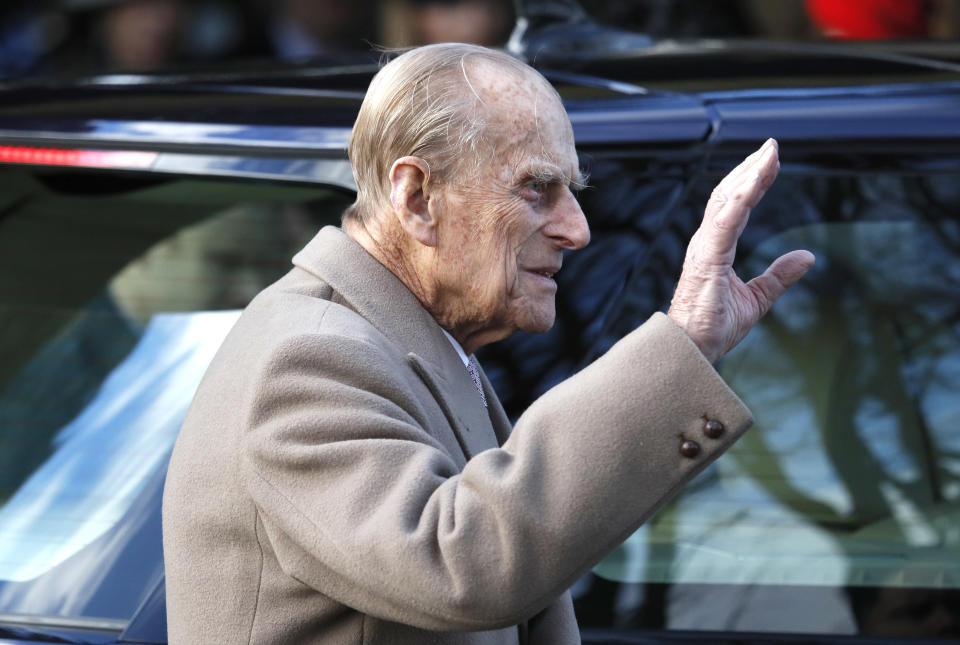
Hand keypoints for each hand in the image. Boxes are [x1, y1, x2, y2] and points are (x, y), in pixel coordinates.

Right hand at [667, 139, 814, 362]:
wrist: (694, 349)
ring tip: (768, 154)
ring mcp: (704, 248)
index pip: (734, 205)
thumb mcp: (757, 298)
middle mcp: (706, 241)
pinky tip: (756, 180)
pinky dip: (741, 197)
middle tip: (772, 146)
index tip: (771, 162)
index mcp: (715, 248)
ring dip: (748, 174)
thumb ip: (779, 276)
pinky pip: (726, 221)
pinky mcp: (707, 258)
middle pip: (727, 194)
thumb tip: (807, 256)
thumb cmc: (715, 327)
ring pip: (725, 200)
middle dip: (750, 168)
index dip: (753, 181)